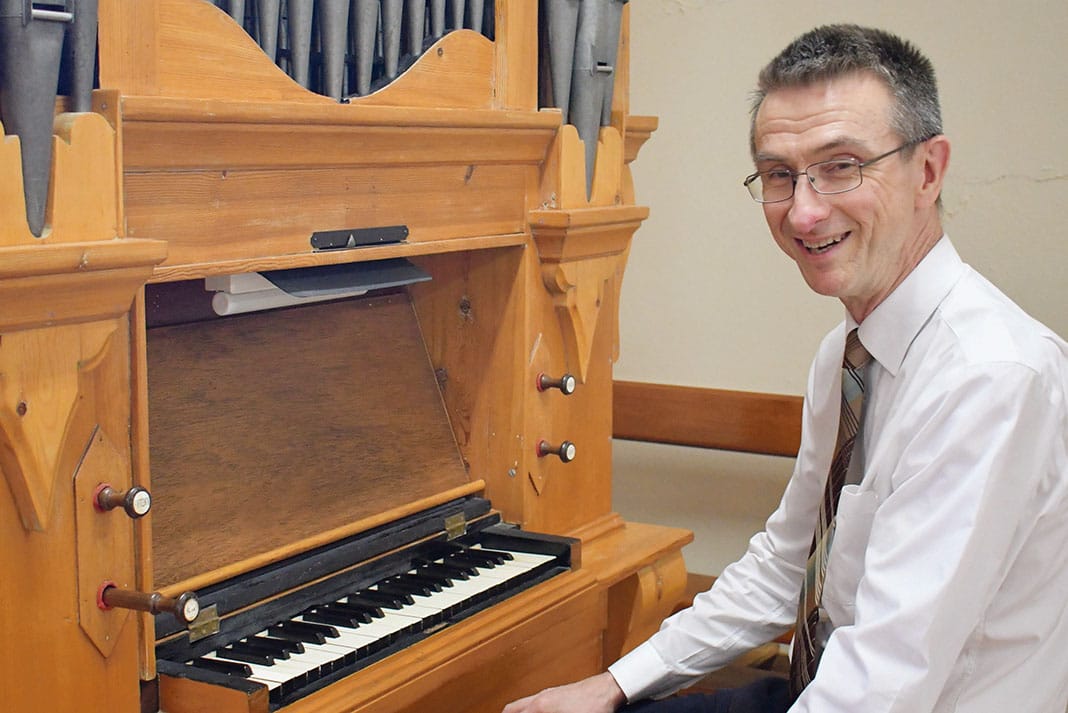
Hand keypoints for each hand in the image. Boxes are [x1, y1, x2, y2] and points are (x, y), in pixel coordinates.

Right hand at [501, 672, 626, 712]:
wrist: (608, 689)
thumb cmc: (593, 706)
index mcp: (540, 705)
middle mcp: (541, 696)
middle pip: (512, 708)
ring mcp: (548, 693)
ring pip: (523, 703)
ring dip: (518, 712)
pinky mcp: (557, 694)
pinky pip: (533, 702)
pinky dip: (528, 710)